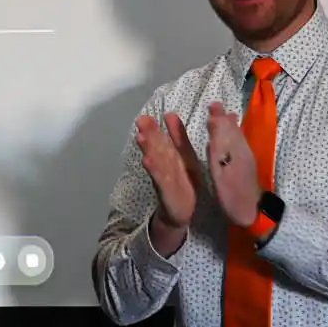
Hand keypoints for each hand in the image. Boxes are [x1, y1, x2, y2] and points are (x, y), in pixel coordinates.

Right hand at [133, 111, 201, 254]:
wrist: (182, 213)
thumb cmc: (184, 184)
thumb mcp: (186, 158)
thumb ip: (179, 138)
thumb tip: (170, 114)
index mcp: (174, 158)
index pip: (165, 140)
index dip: (158, 129)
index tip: (150, 116)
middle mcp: (167, 167)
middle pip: (157, 149)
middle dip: (150, 134)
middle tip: (141, 120)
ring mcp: (165, 180)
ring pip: (157, 162)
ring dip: (148, 149)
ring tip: (141, 137)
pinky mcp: (167, 193)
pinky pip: (160, 180)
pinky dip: (154, 170)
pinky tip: (147, 160)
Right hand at [205, 103, 263, 225]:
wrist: (253, 212)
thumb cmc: (233, 196)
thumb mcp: (221, 173)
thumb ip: (217, 148)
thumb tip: (215, 125)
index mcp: (233, 151)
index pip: (224, 129)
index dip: (217, 118)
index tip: (212, 106)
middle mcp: (241, 151)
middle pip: (232, 131)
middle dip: (223, 118)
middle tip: (215, 105)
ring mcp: (246, 159)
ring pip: (238, 137)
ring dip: (230, 126)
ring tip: (227, 115)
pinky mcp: (248, 166)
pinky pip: (240, 144)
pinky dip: (236, 136)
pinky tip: (234, 137)